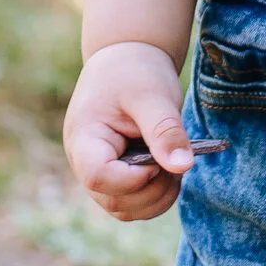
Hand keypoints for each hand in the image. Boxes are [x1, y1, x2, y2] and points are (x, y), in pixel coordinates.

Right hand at [62, 39, 193, 221]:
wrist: (127, 55)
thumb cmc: (135, 70)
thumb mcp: (153, 95)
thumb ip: (165, 130)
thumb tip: (183, 166)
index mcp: (83, 137)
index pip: (99, 177)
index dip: (133, 178)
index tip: (157, 159)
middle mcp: (83, 161)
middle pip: (113, 201)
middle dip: (152, 190)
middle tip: (175, 160)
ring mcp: (97, 171)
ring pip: (124, 209)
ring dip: (156, 198)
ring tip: (173, 165)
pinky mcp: (114, 176)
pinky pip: (132, 204)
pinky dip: (155, 196)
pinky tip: (169, 170)